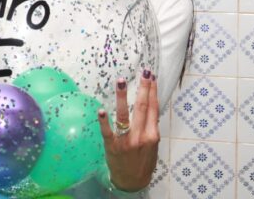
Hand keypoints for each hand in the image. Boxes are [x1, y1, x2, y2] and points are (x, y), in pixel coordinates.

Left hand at [97, 70, 159, 191]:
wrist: (132, 182)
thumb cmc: (143, 161)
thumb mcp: (153, 145)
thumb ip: (151, 127)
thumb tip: (150, 107)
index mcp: (152, 135)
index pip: (153, 108)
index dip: (152, 91)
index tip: (151, 77)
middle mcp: (141, 136)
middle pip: (142, 108)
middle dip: (143, 88)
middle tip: (143, 72)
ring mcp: (126, 141)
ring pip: (124, 115)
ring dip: (122, 97)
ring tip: (121, 81)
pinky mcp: (112, 146)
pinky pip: (107, 132)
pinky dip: (104, 121)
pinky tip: (101, 110)